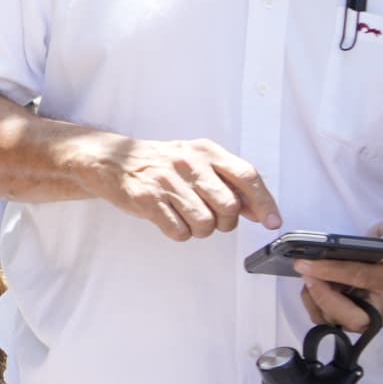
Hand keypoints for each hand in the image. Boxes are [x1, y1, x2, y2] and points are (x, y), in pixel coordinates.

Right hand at [101, 135, 278, 239]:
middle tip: (213, 219)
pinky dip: (179, 232)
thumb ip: (227, 181)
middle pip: (229, 206)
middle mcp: (188, 163)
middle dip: (226, 222)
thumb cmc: (159, 163)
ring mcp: (167, 181)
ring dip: (200, 229)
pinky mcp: (147, 199)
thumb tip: (258, 210)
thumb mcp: (196, 160)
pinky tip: (170, 219)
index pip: (247, 176)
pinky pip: (179, 231)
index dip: (264, 202)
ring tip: (187, 218)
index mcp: (205, 151)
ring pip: (205, 223)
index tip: (272, 222)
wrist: (110, 160)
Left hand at [299, 220, 382, 333]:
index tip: (305, 262)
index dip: (331, 270)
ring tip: (308, 278)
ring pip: (338, 322)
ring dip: (316, 301)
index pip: (361, 278)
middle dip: (324, 297)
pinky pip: (330, 322)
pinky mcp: (358, 322)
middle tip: (305, 274)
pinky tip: (312, 287)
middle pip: (353, 317)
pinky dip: (315, 306)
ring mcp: (372, 319)